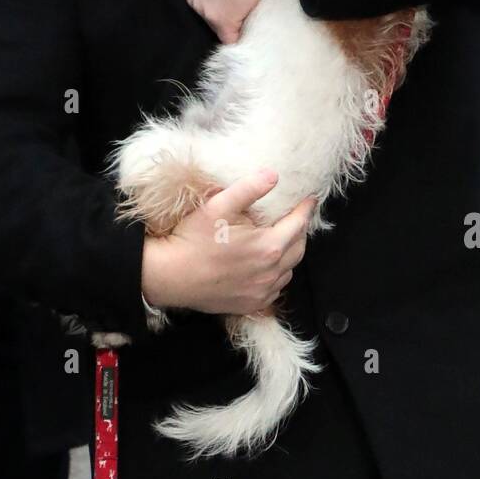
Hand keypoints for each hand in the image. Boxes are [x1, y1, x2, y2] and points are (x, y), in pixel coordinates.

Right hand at [141, 169, 317, 316]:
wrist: (170, 276)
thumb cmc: (192, 239)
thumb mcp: (219, 205)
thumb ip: (249, 188)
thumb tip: (273, 175)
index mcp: (268, 247)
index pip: (299, 224)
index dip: (305, 209)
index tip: (309, 199)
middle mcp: (270, 273)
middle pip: (299, 248)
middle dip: (300, 231)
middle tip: (295, 217)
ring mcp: (261, 291)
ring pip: (288, 270)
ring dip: (289, 254)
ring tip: (281, 240)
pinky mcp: (250, 304)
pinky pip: (275, 289)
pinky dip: (276, 275)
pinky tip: (265, 266)